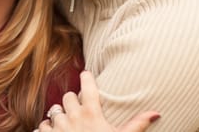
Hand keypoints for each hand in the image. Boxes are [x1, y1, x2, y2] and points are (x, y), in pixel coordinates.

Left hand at [36, 71, 159, 131]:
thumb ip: (136, 125)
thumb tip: (156, 113)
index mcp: (92, 114)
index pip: (88, 86)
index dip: (86, 77)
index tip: (86, 74)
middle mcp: (73, 116)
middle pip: (68, 96)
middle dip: (72, 102)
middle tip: (79, 111)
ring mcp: (58, 126)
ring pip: (54, 110)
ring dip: (60, 117)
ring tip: (68, 127)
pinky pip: (42, 125)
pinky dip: (48, 129)